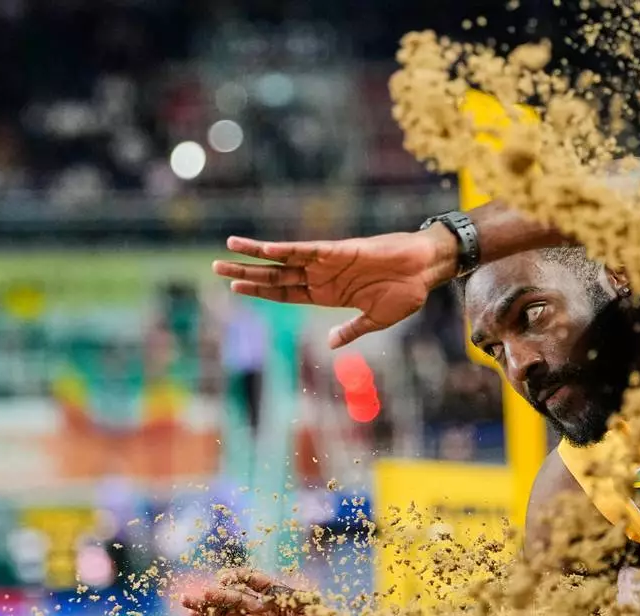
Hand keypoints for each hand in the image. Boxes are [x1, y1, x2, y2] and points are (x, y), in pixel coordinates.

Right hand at [181, 568, 350, 615]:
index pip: (254, 581)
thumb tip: (260, 591)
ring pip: (226, 614)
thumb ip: (284, 596)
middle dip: (216, 594)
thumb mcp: (309, 606)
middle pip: (235, 598)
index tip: (225, 576)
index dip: (239, 577)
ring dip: (207, 608)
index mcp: (279, 595)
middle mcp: (264, 608)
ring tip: (187, 601)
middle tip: (197, 592)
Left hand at [213, 226, 456, 347]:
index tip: (234, 287)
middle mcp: (322, 278)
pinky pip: (308, 250)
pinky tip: (266, 250)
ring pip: (285, 259)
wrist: (425, 271)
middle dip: (247, 272)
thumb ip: (351, 330)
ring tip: (229, 247)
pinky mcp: (340, 251)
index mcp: (327, 295)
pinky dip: (288, 250)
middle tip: (215, 267)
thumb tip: (332, 344)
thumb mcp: (375, 320)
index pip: (285, 293)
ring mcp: (328, 263)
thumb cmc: (405, 294)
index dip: (260, 291)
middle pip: (276, 275)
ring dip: (257, 255)